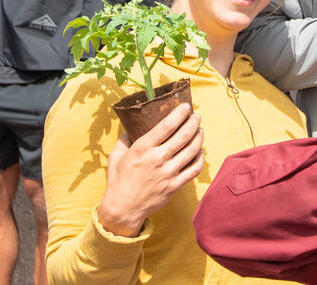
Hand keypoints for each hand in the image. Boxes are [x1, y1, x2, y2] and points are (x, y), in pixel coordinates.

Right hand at [97, 102, 204, 236]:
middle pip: (184, 135)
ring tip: (200, 130)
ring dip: (199, 137)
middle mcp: (157, 159)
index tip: (186, 107)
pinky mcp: (175, 185)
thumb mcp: (115, 156)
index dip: (179, 114)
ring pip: (192, 150)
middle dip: (193, 122)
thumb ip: (124, 140)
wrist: (122, 209)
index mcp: (142, 149)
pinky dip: (200, 158)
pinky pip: (194, 169)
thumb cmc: (118, 181)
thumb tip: (130, 127)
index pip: (167, 126)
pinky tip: (200, 151)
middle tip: (196, 116)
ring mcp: (168, 173)